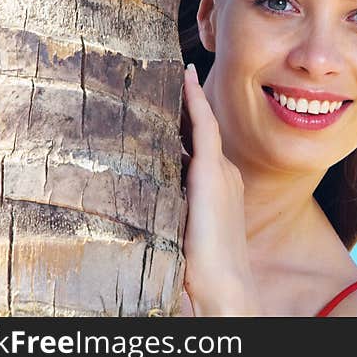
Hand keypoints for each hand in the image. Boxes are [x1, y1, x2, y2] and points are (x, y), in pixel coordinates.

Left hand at [180, 63, 260, 315]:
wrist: (223, 287)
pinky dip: (195, 100)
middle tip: (165, 72)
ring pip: (200, 125)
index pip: (197, 148)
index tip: (173, 95)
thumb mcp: (180, 234)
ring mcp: (221, 171)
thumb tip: (133, 196)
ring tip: (173, 69)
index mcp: (216, 189)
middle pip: (198, 132)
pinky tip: (186, 77)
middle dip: (184, 104)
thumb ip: (167, 210)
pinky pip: (204, 125)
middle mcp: (223, 175)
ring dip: (187, 98)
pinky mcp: (213, 172)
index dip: (185, 121)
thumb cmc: (201, 272)